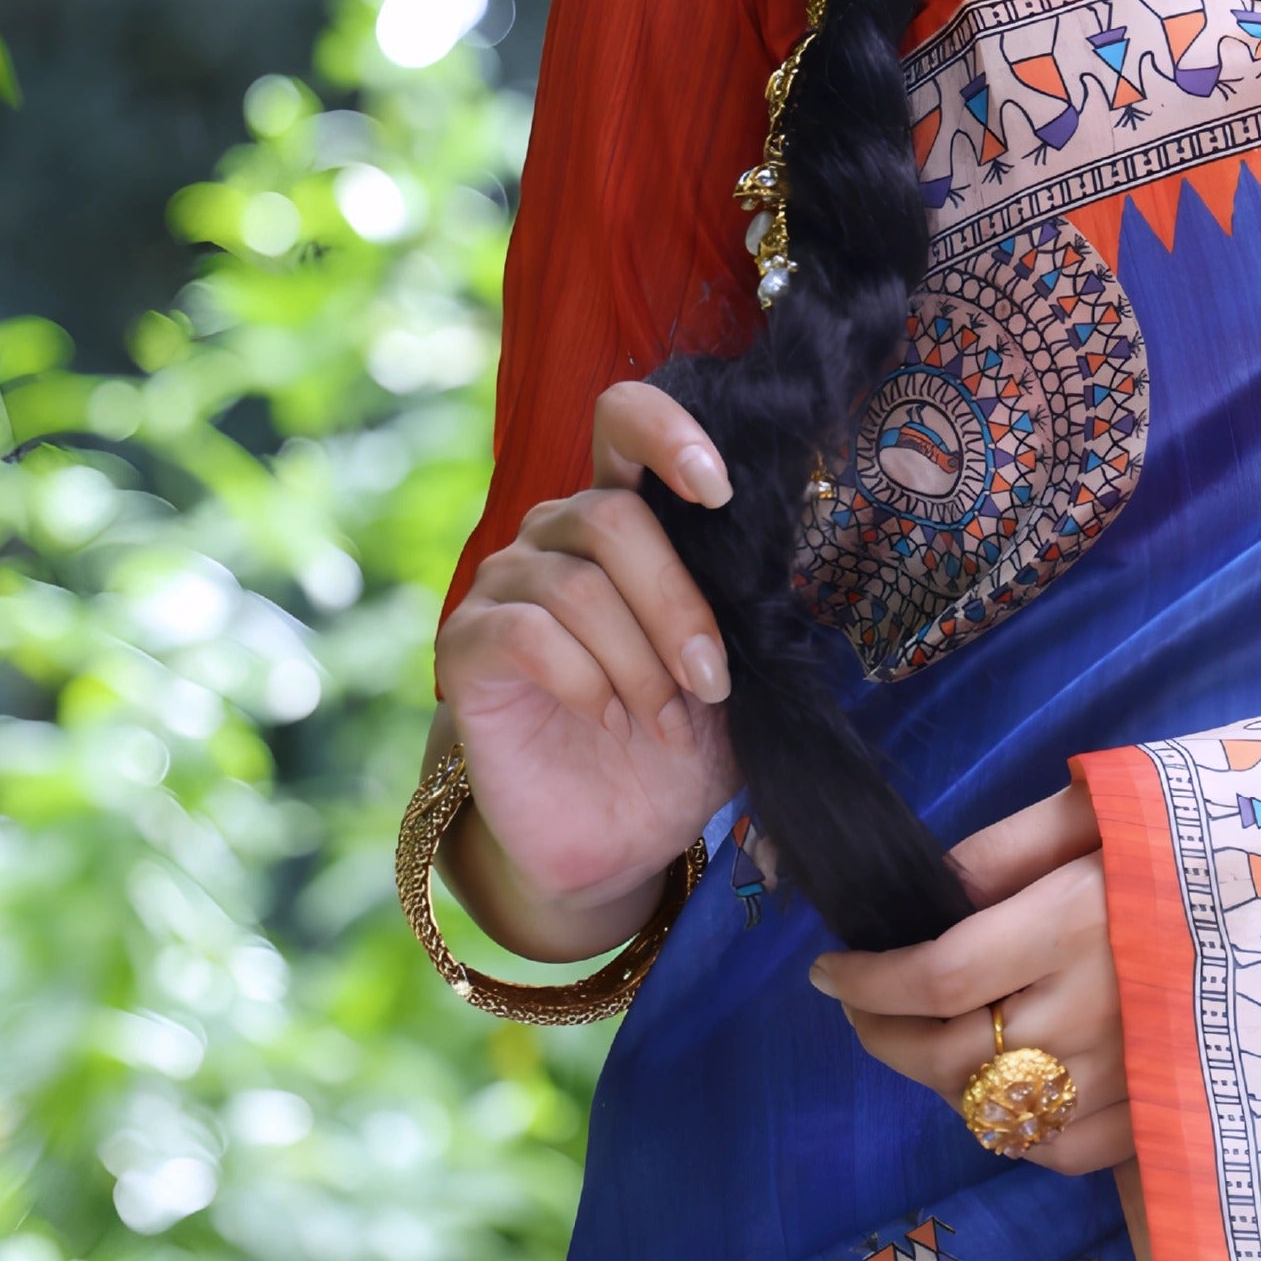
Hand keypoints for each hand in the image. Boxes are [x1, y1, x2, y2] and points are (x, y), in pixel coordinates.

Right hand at [433, 380, 736, 955]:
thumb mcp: (735, 675)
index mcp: (624, 520)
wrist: (614, 837)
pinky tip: (612, 721)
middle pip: (614, 519)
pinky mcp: (466, 644)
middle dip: (677, 606)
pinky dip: (586, 681)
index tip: (720, 489)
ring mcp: (503, 584)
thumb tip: (794, 574)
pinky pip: (526, 634)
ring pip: (577, 586)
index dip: (666, 433)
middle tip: (712, 683)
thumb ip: (752, 612)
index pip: (623, 422)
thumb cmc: (678, 743)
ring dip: (639, 663)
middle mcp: (554, 535)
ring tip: (667, 724)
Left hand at [810, 783, 1132, 1182]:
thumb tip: (932, 895)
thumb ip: (1013, 846)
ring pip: (998, 1115)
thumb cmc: (1207, 839)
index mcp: (1080, 923)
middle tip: (863, 1011)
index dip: (869, 983)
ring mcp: (1133, 1075)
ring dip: (941, 1084)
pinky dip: (1015, 1133)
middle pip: (955, 1060)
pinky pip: (1062, 1151)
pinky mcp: (1164, 1116)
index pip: (940, 975)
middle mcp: (1100, 1011)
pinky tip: (1006, 1092)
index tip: (831, 971)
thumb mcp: (1108, 807)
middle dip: (886, 1039)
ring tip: (928, 1043)